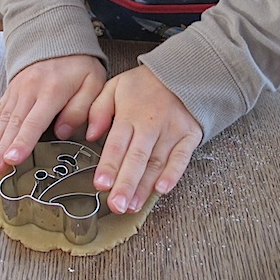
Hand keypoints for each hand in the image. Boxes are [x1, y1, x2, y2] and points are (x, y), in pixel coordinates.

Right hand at [0, 55, 106, 173]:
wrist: (60, 37)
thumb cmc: (79, 64)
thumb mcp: (93, 83)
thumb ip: (80, 108)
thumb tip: (63, 132)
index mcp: (52, 91)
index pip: (34, 122)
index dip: (22, 142)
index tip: (12, 159)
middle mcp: (30, 90)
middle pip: (14, 124)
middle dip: (2, 148)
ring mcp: (18, 89)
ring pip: (3, 118)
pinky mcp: (12, 89)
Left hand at [87, 65, 202, 213]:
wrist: (182, 73)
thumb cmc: (145, 85)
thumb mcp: (115, 87)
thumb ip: (98, 110)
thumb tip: (90, 135)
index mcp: (130, 114)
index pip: (117, 144)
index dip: (109, 165)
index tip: (101, 184)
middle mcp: (151, 124)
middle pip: (137, 158)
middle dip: (126, 184)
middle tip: (116, 205)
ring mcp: (172, 131)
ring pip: (156, 163)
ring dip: (144, 187)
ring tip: (132, 205)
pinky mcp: (189, 136)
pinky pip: (182, 158)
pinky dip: (173, 174)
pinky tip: (162, 189)